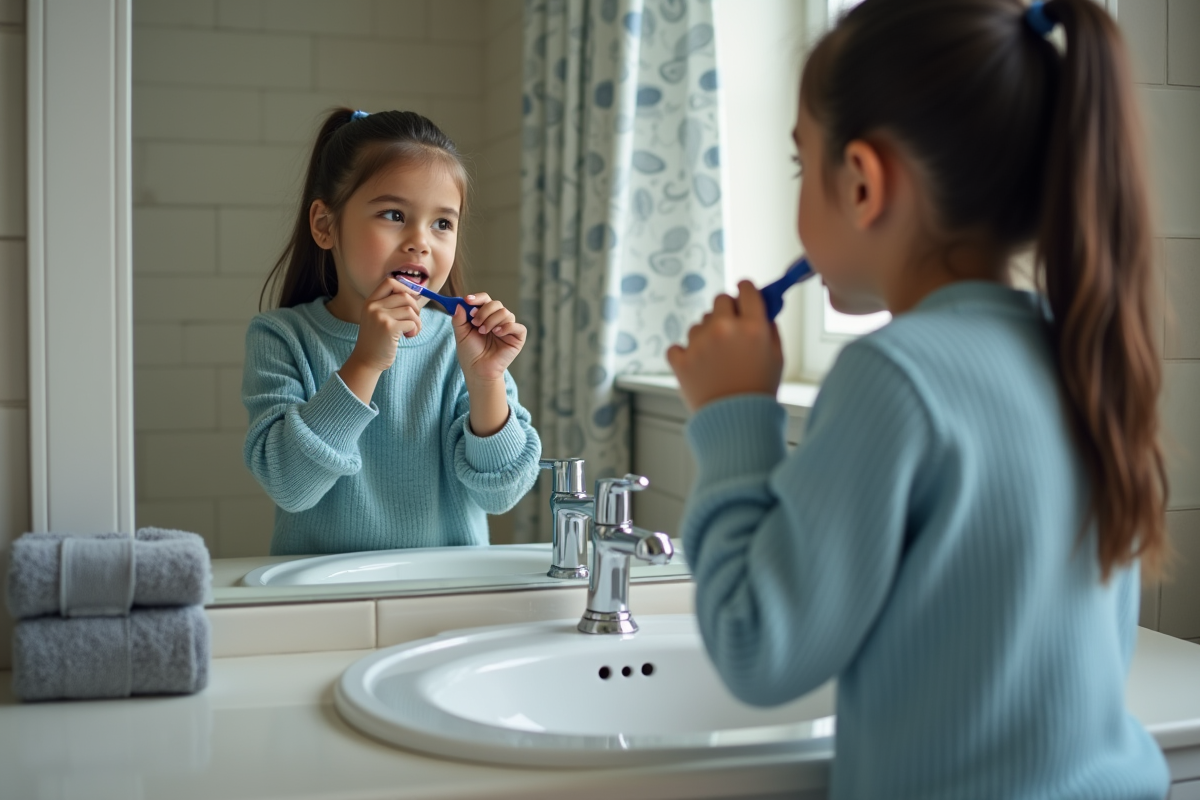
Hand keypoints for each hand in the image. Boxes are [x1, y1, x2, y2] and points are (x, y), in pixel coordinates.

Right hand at [348, 275, 422, 372]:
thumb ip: (391, 305)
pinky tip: (408, 336)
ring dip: (417, 322)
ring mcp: (380, 317)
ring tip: (410, 331)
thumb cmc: (377, 339)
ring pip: (410, 310)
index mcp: (370, 302)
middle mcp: (373, 307)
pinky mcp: (389, 328)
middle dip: (415, 308)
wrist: (367, 360)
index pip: (389, 282)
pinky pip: (412, 322)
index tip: (414, 297)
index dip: (405, 287)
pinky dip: (415, 330)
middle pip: (404, 295)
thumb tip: (417, 292)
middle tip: (413, 320)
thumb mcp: (378, 318)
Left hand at [451, 292, 526, 382]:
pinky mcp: (517, 337)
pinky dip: (507, 327)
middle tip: (475, 324)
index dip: (477, 298)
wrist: (478, 371)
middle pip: (496, 304)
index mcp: (485, 316)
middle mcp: (498, 319)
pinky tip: (497, 333)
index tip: (467, 300)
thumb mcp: (461, 334)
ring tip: (483, 332)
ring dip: (492, 320)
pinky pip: (518, 326)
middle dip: (484, 311)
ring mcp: (508, 328)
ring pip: (505, 313)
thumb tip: (459, 304)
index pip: (485, 300)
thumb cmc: (470, 353)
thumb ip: (459, 319)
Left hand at [667, 280, 782, 411]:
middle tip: (730, 330)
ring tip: (716, 361)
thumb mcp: (777, 357)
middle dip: (725, 311)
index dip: (745, 291)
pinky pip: (677, 346)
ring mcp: (699, 344)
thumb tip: (763, 308)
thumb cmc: (759, 391)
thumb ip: (769, 328)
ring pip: (698, 325)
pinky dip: (684, 355)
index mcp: (752, 327)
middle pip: (719, 300)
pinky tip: (697, 367)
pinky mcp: (680, 360)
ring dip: (705, 336)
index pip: (745, 289)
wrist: (736, 424)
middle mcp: (724, 330)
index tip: (743, 295)